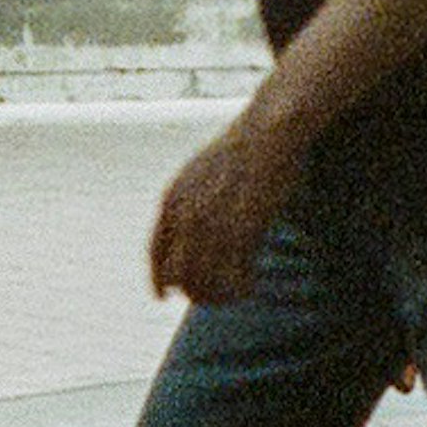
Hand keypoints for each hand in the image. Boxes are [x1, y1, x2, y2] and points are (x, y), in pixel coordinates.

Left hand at [150, 112, 297, 307]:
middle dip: (195, 291)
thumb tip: (185, 227)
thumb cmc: (243, 149)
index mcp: (173, 200)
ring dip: (220, 296)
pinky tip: (251, 286)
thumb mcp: (201, 171)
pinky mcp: (244, 228)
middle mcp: (188, 214)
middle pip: (180, 276)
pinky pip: (235, 276)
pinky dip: (240, 288)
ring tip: (236, 295)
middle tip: (216, 297)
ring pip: (205, 282)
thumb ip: (189, 201)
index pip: (156, 253)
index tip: (165, 296)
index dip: (159, 279)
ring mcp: (214, 222)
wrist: (270, 130)